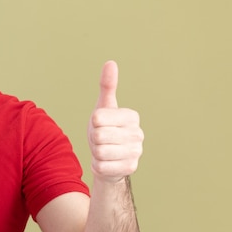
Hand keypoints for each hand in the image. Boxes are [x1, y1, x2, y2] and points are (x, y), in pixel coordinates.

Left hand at [88, 61, 143, 182]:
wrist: (108, 158)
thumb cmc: (104, 129)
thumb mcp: (103, 107)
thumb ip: (107, 86)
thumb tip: (110, 62)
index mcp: (132, 116)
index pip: (98, 118)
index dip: (94, 123)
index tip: (101, 124)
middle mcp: (138, 134)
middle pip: (98, 136)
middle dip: (94, 139)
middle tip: (101, 140)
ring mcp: (136, 152)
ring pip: (99, 152)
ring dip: (96, 153)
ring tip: (104, 150)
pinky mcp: (130, 168)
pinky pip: (101, 166)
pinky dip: (98, 165)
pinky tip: (106, 162)